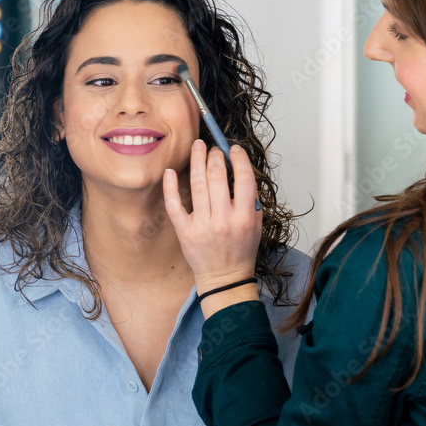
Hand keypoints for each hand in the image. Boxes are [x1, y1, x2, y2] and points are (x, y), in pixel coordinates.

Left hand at [163, 140, 262, 316]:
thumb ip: (250, 199)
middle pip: (218, 178)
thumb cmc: (241, 249)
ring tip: (197, 148)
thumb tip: (239, 169)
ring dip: (197, 162)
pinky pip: (175, 205)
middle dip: (215, 157)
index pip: (244, 179)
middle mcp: (223, 220)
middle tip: (214, 149)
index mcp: (244, 217)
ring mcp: (202, 226)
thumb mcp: (255, 224)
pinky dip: (171, 187)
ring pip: (197, 186)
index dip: (238, 159)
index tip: (234, 150)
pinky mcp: (185, 232)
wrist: (225, 278)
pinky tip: (170, 171)